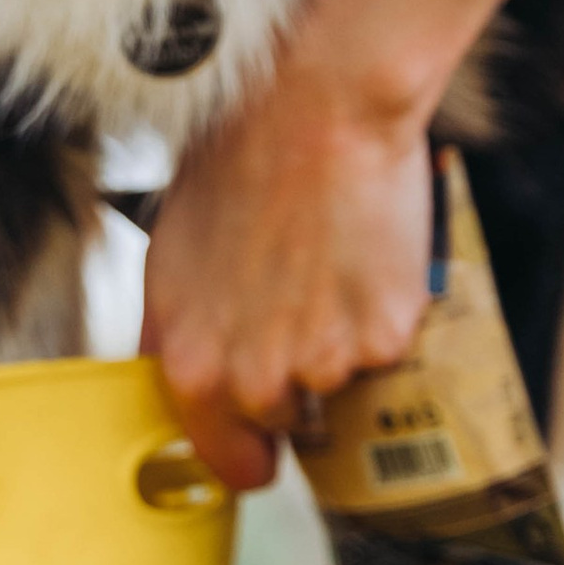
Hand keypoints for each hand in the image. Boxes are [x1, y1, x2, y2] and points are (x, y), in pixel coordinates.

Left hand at [140, 0, 523, 490]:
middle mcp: (251, 379)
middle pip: (287, 429)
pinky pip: (391, 351)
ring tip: (332, 272)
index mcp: (188, 364)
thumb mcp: (172, 252)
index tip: (264, 438)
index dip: (246, 448)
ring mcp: (322, 364)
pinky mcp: (384, 338)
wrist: (317, 102)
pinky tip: (365, 258)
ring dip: (344, 351)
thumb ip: (175, 331)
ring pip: (344, 391)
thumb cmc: (239, 159)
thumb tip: (182, 380)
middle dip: (297, 386)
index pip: (223, 462)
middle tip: (303, 313)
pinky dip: (386, 317)